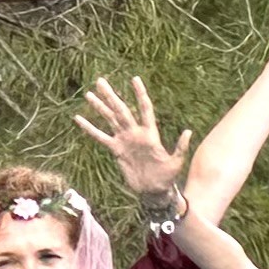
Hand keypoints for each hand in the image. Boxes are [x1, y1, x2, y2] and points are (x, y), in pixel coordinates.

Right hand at [75, 76, 191, 200]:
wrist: (154, 190)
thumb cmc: (167, 176)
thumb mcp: (176, 162)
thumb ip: (180, 147)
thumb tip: (188, 131)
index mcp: (150, 133)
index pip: (144, 108)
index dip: (140, 94)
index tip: (134, 79)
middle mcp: (135, 133)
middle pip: (121, 110)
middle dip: (111, 95)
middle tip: (100, 81)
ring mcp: (125, 140)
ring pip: (110, 119)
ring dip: (100, 107)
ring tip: (89, 94)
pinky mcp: (116, 150)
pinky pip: (101, 137)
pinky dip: (90, 128)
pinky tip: (79, 119)